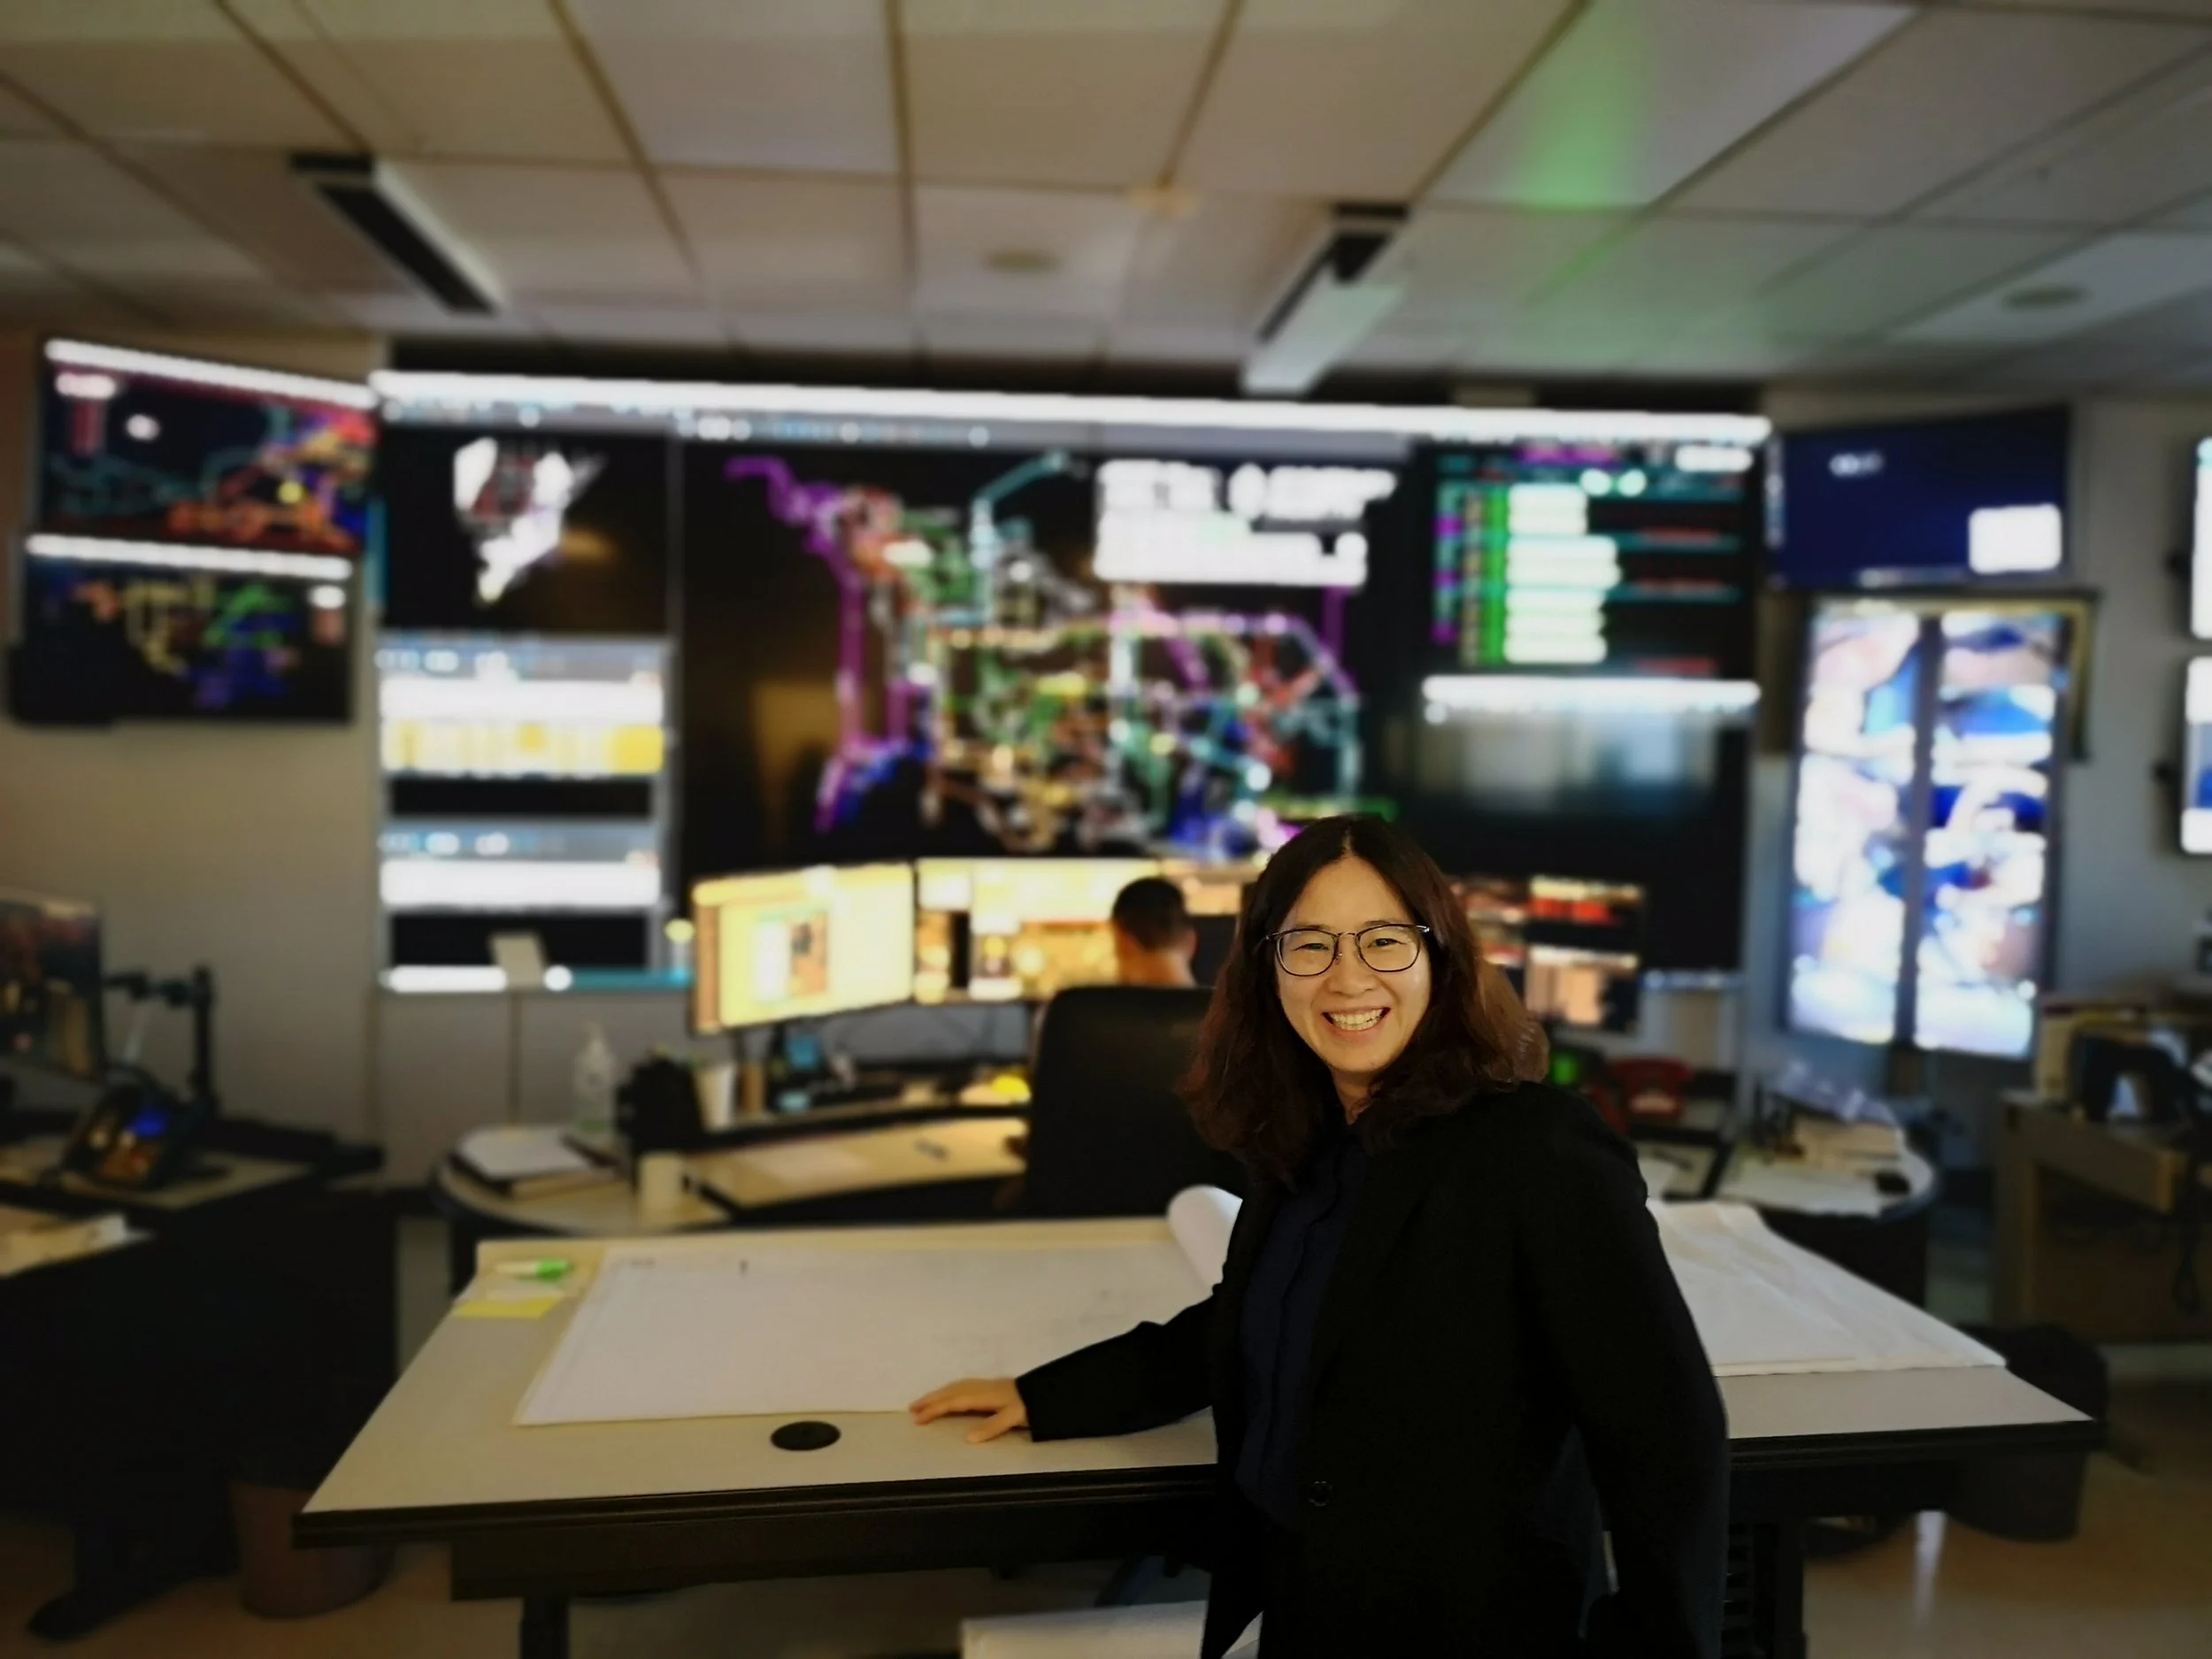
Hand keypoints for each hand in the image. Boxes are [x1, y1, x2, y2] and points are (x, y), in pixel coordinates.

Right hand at [908, 1377, 1029, 1442]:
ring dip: (939, 1394)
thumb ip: (992, 1427)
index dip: (934, 1409)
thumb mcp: (1013, 1418)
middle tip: (912, 1408)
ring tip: (925, 1402)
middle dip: (930, 1399)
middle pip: (951, 1392)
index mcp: (983, 1396)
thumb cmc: (1031, 1406)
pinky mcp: (991, 1387)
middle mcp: (981, 1388)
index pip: (953, 1402)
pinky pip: (963, 1386)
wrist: (1047, 1392)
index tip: (917, 1419)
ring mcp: (986, 1385)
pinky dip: (950, 1390)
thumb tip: (967, 1438)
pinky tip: (950, 1395)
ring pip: (956, 1387)